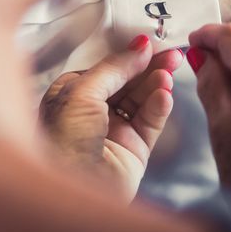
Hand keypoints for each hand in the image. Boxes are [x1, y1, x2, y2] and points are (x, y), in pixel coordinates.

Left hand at [39, 35, 182, 201]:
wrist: (70, 189)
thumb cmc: (60, 143)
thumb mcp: (81, 93)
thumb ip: (113, 67)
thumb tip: (138, 46)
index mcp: (71, 95)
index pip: (105, 67)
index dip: (127, 54)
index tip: (147, 41)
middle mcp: (92, 112)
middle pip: (128, 81)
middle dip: (148, 66)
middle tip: (170, 52)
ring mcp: (114, 131)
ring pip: (142, 99)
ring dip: (156, 83)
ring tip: (170, 69)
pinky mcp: (134, 150)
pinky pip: (151, 122)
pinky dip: (160, 106)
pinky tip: (165, 93)